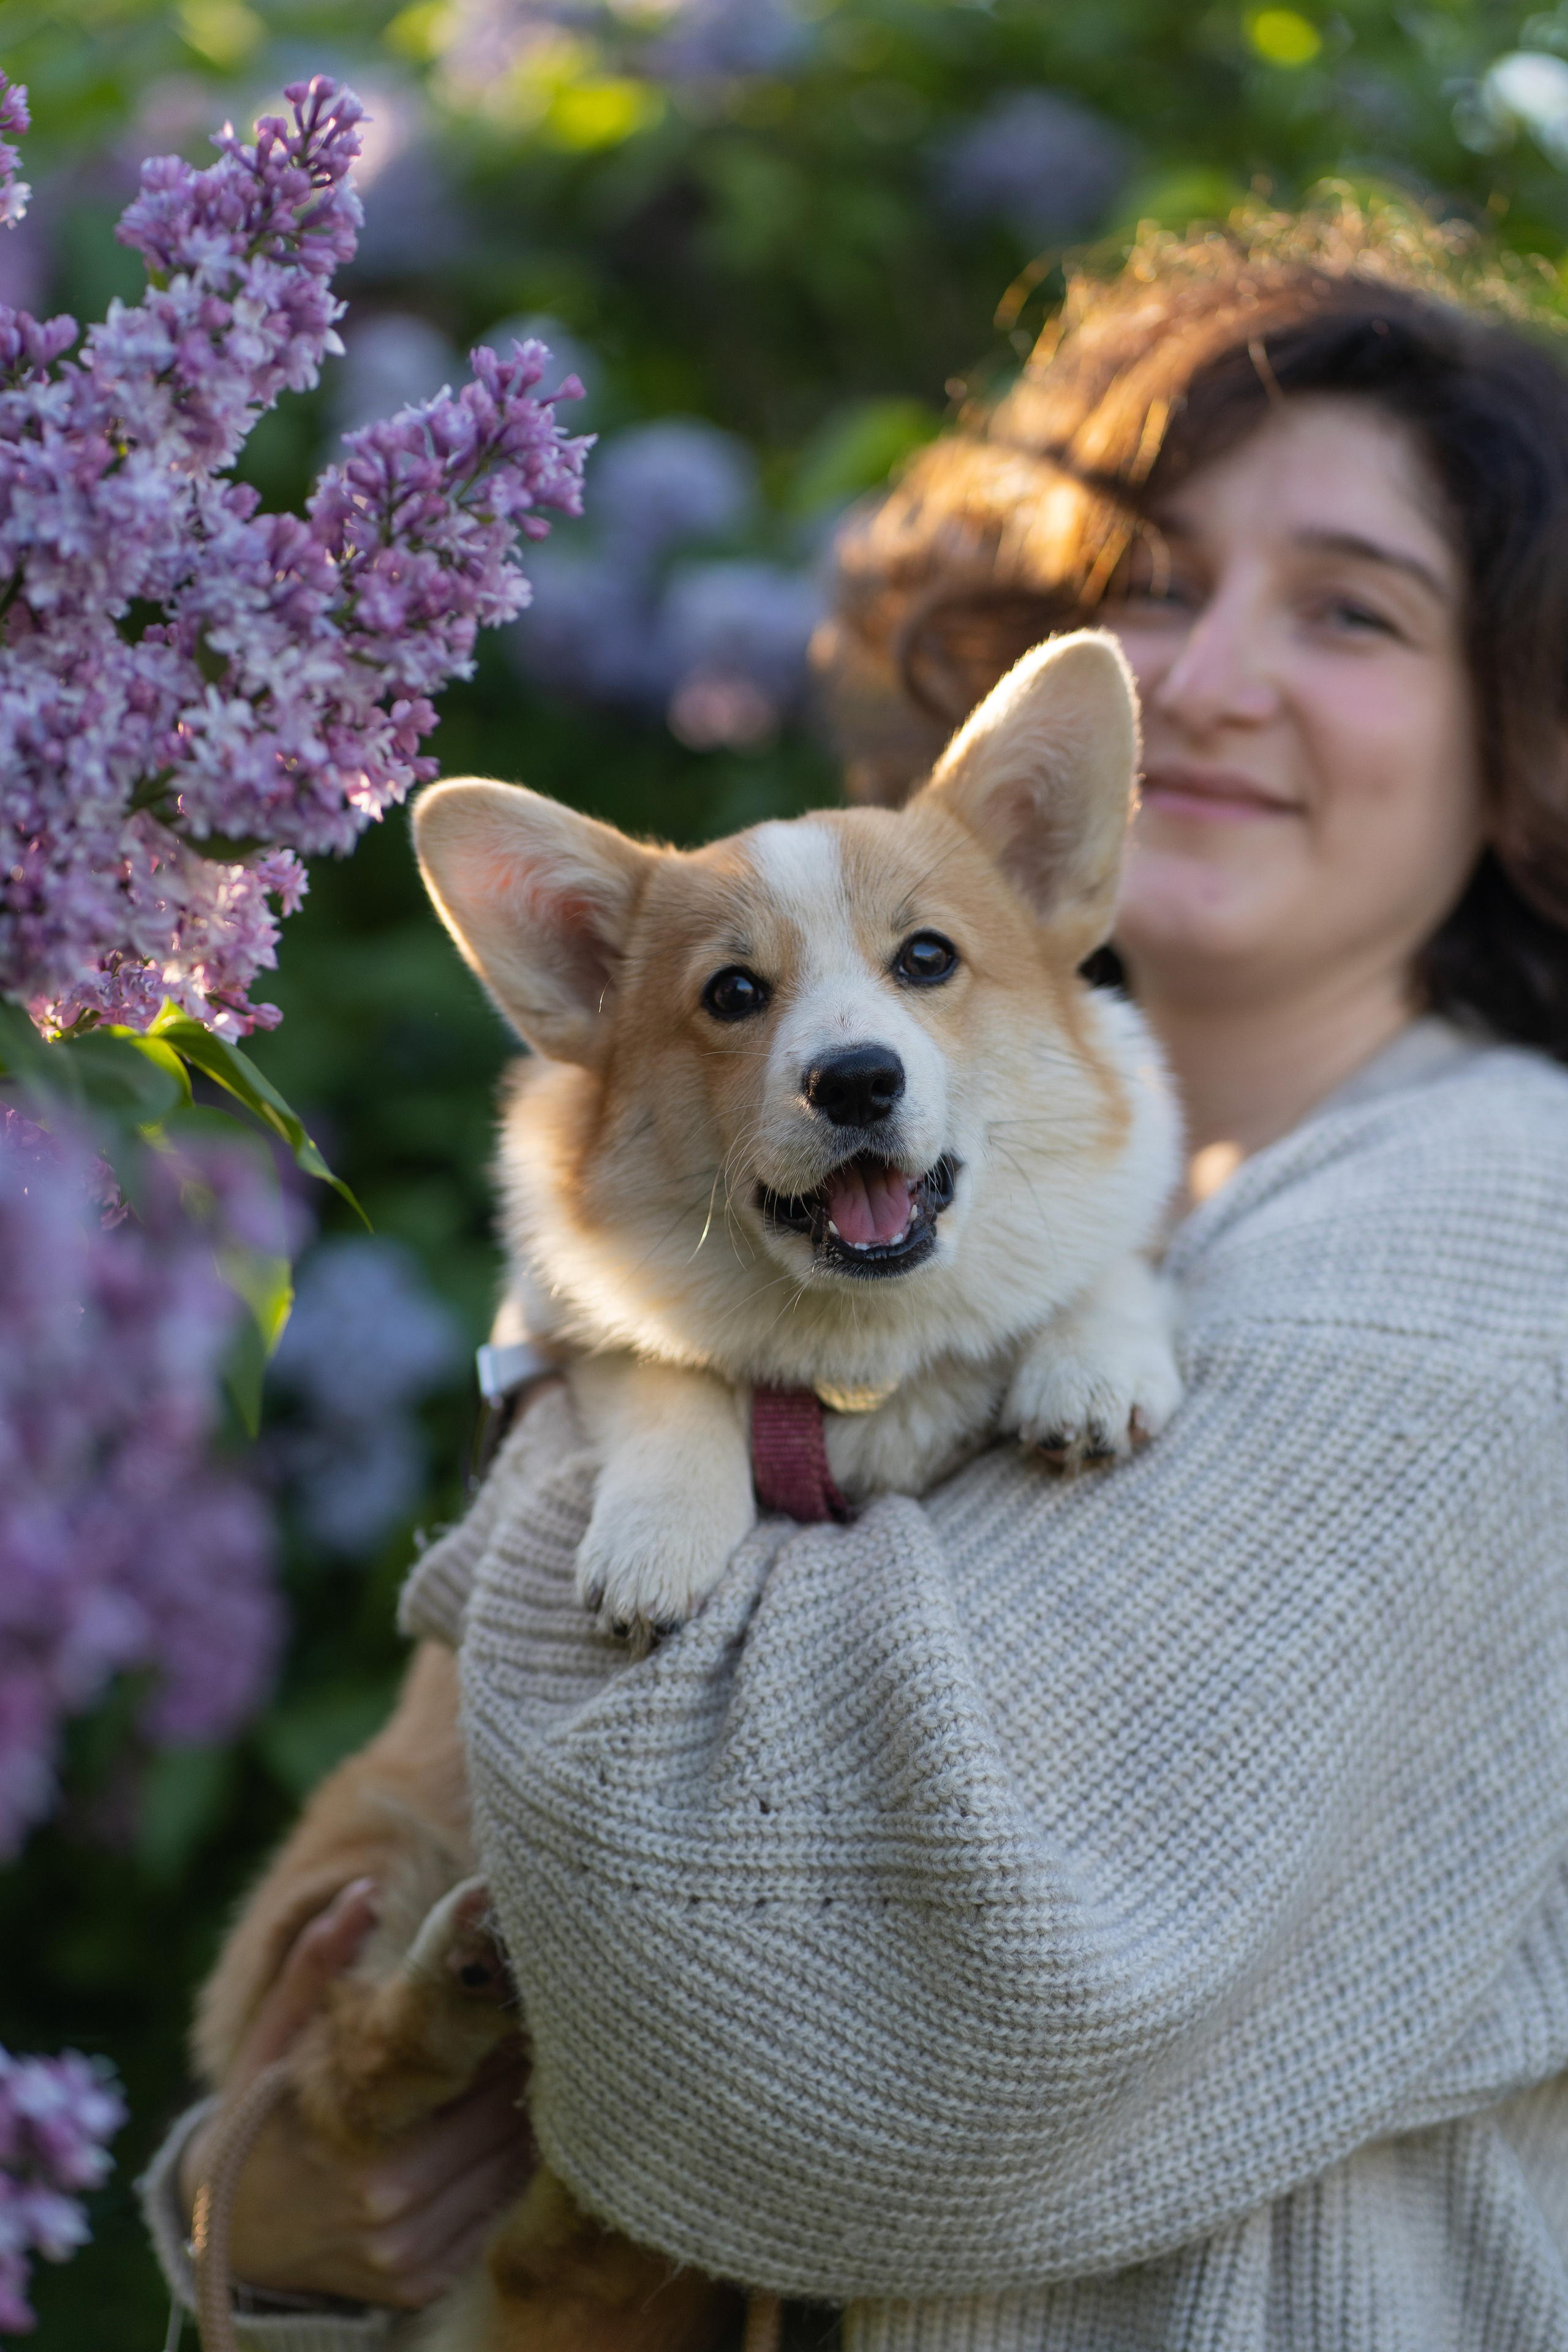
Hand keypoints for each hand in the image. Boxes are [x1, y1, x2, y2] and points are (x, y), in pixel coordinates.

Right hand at [179, 1879, 533, 2310]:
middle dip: (523, 2073)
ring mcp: (411, 2259)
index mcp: (367, 2157)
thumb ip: (316, 1967)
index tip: (522, 1994)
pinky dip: (505, 2174)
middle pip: (504, 2129)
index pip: (479, 2086)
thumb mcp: (272, 2043)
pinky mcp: (423, 2284)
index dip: (507, 2037)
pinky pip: (492, 2219)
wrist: (223, 2237)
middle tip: (537, 2022)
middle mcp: (396, 2217)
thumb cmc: (254, 2123)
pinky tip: (503, 2130)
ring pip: (507, 2174)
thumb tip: (365, 1890)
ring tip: (529, 2067)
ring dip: (526, 2121)